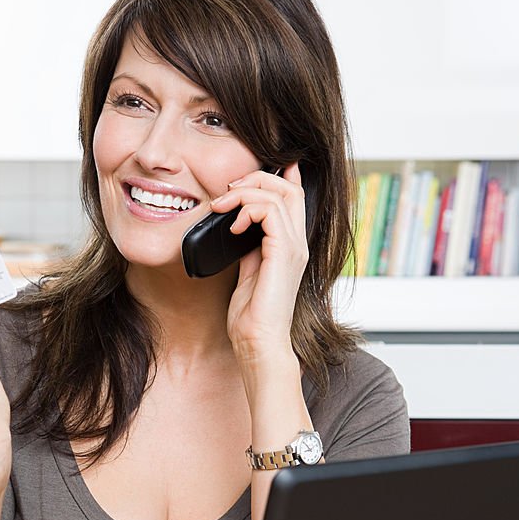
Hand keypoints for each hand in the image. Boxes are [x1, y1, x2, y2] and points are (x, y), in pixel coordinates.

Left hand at [213, 163, 308, 364]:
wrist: (258, 343)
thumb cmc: (251, 317)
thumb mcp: (248, 271)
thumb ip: (249, 247)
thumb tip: (237, 225)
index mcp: (289, 246)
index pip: (293, 196)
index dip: (277, 176)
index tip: (243, 177)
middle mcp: (296, 244)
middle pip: (288, 187)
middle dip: (255, 178)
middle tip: (226, 192)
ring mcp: (293, 248)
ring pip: (278, 194)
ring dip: (245, 192)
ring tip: (222, 207)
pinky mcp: (283, 254)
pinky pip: (269, 211)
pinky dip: (246, 210)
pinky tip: (231, 227)